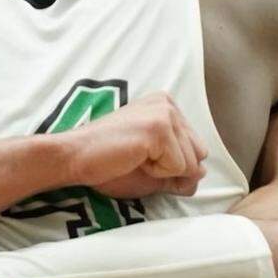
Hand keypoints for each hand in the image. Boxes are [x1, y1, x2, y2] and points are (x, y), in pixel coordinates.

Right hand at [62, 92, 207, 197]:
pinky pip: (180, 168)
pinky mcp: (159, 128)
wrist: (75, 158)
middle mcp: (168, 103)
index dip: (172, 164)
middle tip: (138, 159)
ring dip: (164, 172)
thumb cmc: (108, 163)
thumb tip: (202, 173)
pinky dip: (158, 174)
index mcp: (165, 105)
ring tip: (134, 158)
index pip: (196, 148)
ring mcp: (164, 113)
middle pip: (199, 154)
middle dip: (173, 168)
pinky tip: (134, 159)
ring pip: (192, 163)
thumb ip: (180, 172)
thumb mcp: (152, 168)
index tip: (141, 156)